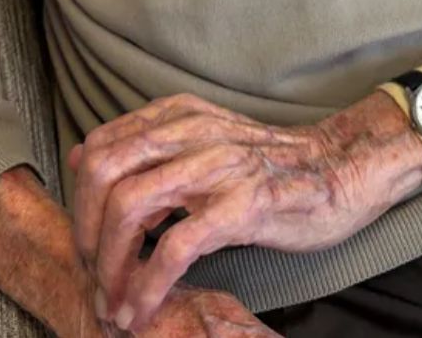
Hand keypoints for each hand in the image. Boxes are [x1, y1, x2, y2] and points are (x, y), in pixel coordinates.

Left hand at [67, 92, 421, 332]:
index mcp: (174, 116)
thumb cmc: (268, 166)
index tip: (86, 243)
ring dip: (111, 264)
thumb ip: (145, 147)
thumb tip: (80, 158)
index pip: (99, 149)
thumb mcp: (200, 141)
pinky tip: (142, 305)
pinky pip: (175, 246)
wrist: (341, 170)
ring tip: (113, 301)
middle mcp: (188, 133)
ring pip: (131, 208)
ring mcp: (215, 167)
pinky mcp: (241, 205)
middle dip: (87, 233)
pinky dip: (147, 282)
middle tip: (93, 277)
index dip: (80, 201)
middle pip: (104, 175)